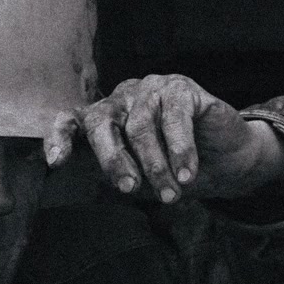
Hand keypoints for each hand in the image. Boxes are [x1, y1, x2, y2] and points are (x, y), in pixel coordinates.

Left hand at [45, 74, 283, 202]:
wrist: (226, 159)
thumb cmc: (174, 169)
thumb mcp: (142, 176)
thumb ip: (117, 175)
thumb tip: (96, 184)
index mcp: (104, 118)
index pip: (71, 121)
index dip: (60, 138)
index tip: (56, 162)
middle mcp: (122, 98)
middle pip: (102, 122)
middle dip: (113, 159)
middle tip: (129, 188)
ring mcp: (151, 89)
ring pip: (141, 126)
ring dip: (156, 165)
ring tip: (170, 194)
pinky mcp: (182, 89)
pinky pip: (175, 119)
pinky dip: (181, 150)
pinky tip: (188, 173)